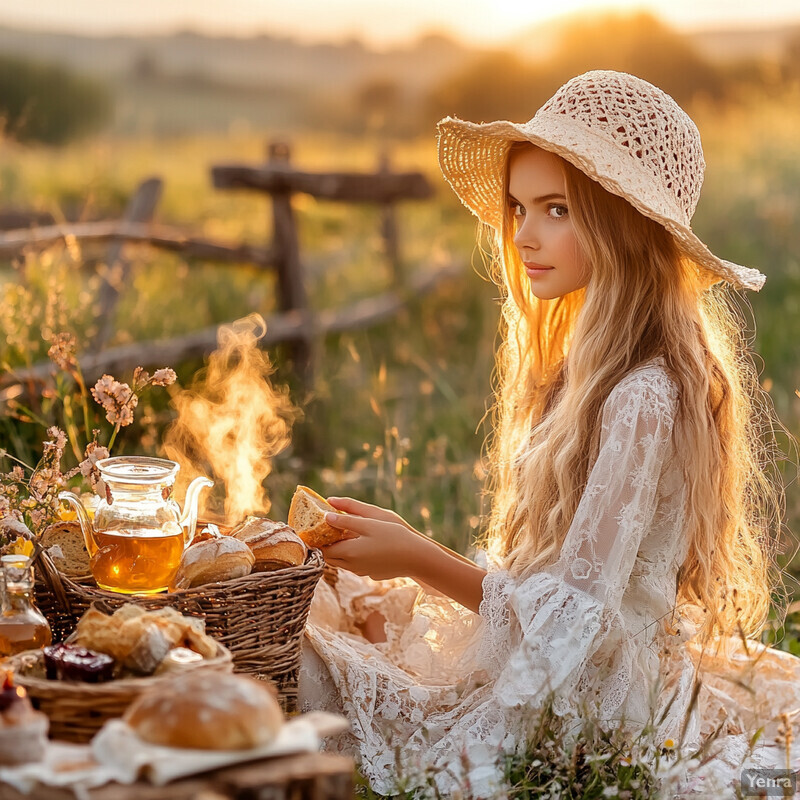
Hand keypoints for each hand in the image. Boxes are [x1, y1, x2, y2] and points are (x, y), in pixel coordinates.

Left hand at [320, 497, 434, 580]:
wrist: (417, 558)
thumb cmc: (394, 537)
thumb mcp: (370, 523)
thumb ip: (346, 520)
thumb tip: (326, 516)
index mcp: (349, 553)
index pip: (322, 549)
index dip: (316, 540)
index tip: (313, 528)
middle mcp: (352, 566)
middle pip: (329, 558)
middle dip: (324, 545)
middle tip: (324, 530)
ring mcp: (362, 571)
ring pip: (341, 562)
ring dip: (338, 550)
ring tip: (340, 534)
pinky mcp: (371, 573)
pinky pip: (354, 564)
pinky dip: (350, 555)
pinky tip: (359, 543)